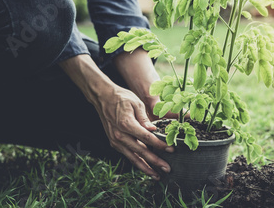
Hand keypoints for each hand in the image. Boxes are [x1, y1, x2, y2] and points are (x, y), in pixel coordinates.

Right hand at [59, 54, 173, 179]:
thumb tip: (154, 131)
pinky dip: (137, 162)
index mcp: (127, 124)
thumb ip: (145, 119)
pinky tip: (145, 166)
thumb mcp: (136, 103)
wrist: (103, 97)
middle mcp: (120, 136)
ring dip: (145, 168)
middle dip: (155, 162)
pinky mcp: (114, 142)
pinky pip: (127, 155)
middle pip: (141, 152)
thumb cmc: (121, 98)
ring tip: (156, 175)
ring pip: (133, 158)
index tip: (170, 150)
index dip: (160, 146)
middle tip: (167, 169)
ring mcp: (116, 140)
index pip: (147, 139)